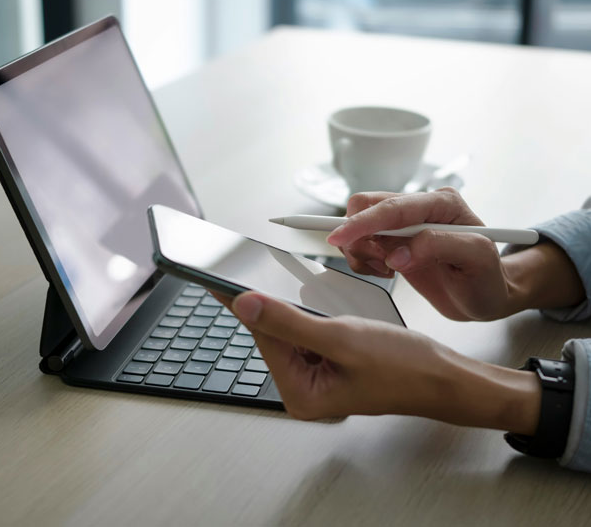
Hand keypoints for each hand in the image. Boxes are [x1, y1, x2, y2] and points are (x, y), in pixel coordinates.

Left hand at [226, 291, 540, 432]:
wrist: (445, 376)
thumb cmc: (404, 366)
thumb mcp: (341, 338)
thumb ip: (289, 321)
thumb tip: (245, 305)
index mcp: (301, 393)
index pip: (263, 338)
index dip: (243, 303)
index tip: (216, 278)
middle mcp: (304, 389)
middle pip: (273, 335)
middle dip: (268, 304)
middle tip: (247, 268)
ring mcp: (316, 377)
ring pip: (289, 331)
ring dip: (287, 307)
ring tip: (276, 280)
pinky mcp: (328, 364)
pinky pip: (306, 333)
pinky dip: (305, 313)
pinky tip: (307, 299)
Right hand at [326, 188, 512, 320]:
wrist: (484, 296)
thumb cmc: (487, 278)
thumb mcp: (477, 259)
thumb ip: (439, 246)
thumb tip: (398, 253)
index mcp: (442, 203)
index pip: (393, 207)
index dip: (362, 222)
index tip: (338, 238)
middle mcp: (419, 206)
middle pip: (365, 206)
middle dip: (362, 238)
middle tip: (384, 265)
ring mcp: (403, 223)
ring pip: (358, 226)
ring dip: (363, 252)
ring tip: (390, 271)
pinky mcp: (391, 240)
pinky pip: (360, 243)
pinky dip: (364, 260)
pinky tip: (388, 271)